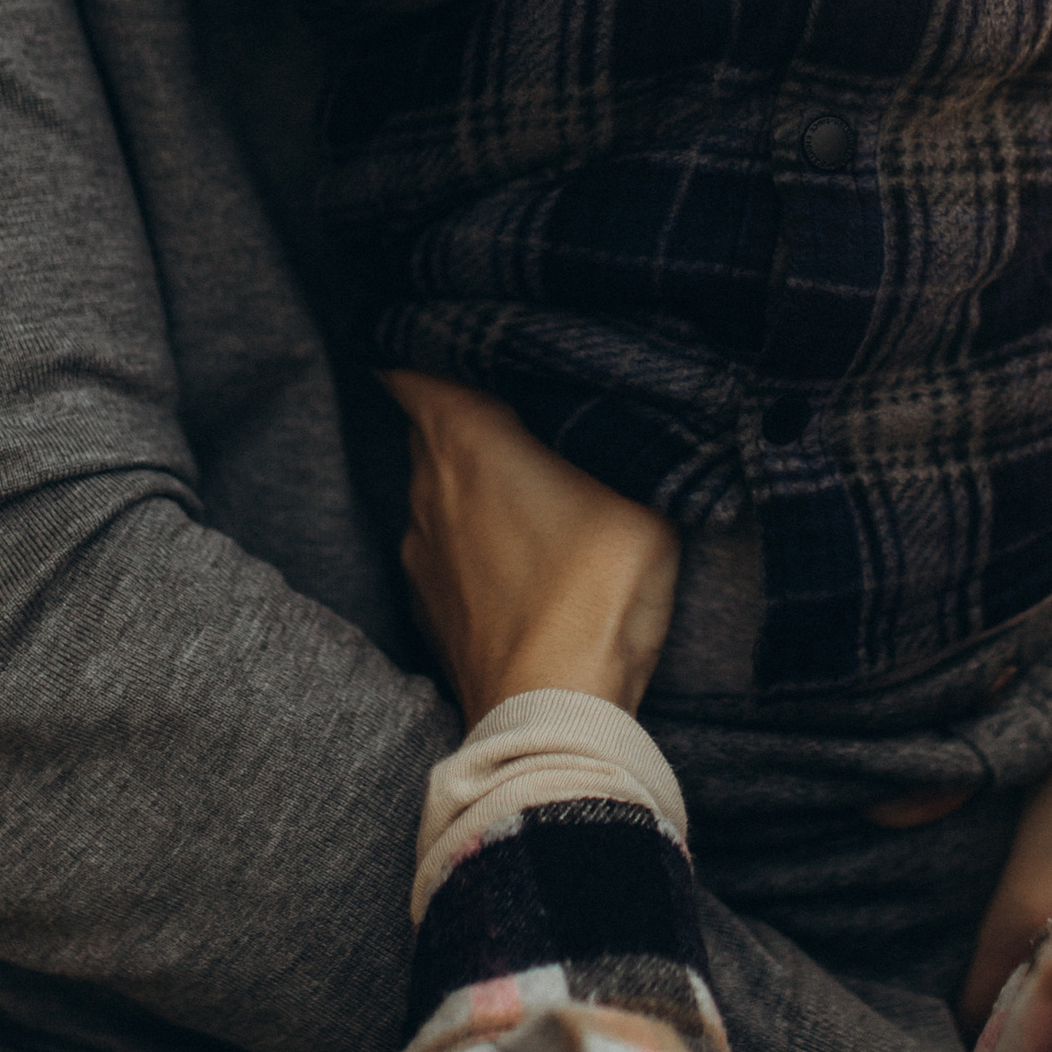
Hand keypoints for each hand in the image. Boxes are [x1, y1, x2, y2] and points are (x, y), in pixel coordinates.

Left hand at [382, 371, 678, 723]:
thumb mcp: (641, 493)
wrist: (553, 715)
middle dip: (470, 413)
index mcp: (463, 438)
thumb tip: (626, 407)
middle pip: (430, 426)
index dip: (430, 342)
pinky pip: (447, 552)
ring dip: (475, 485)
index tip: (465, 336)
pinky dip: (475, 544)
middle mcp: (424, 488)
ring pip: (438, 493)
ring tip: (536, 489)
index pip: (410, 362)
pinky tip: (524, 559)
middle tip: (527, 410)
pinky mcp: (430, 608)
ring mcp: (419, 554)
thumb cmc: (595, 592)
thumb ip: (625, 439)